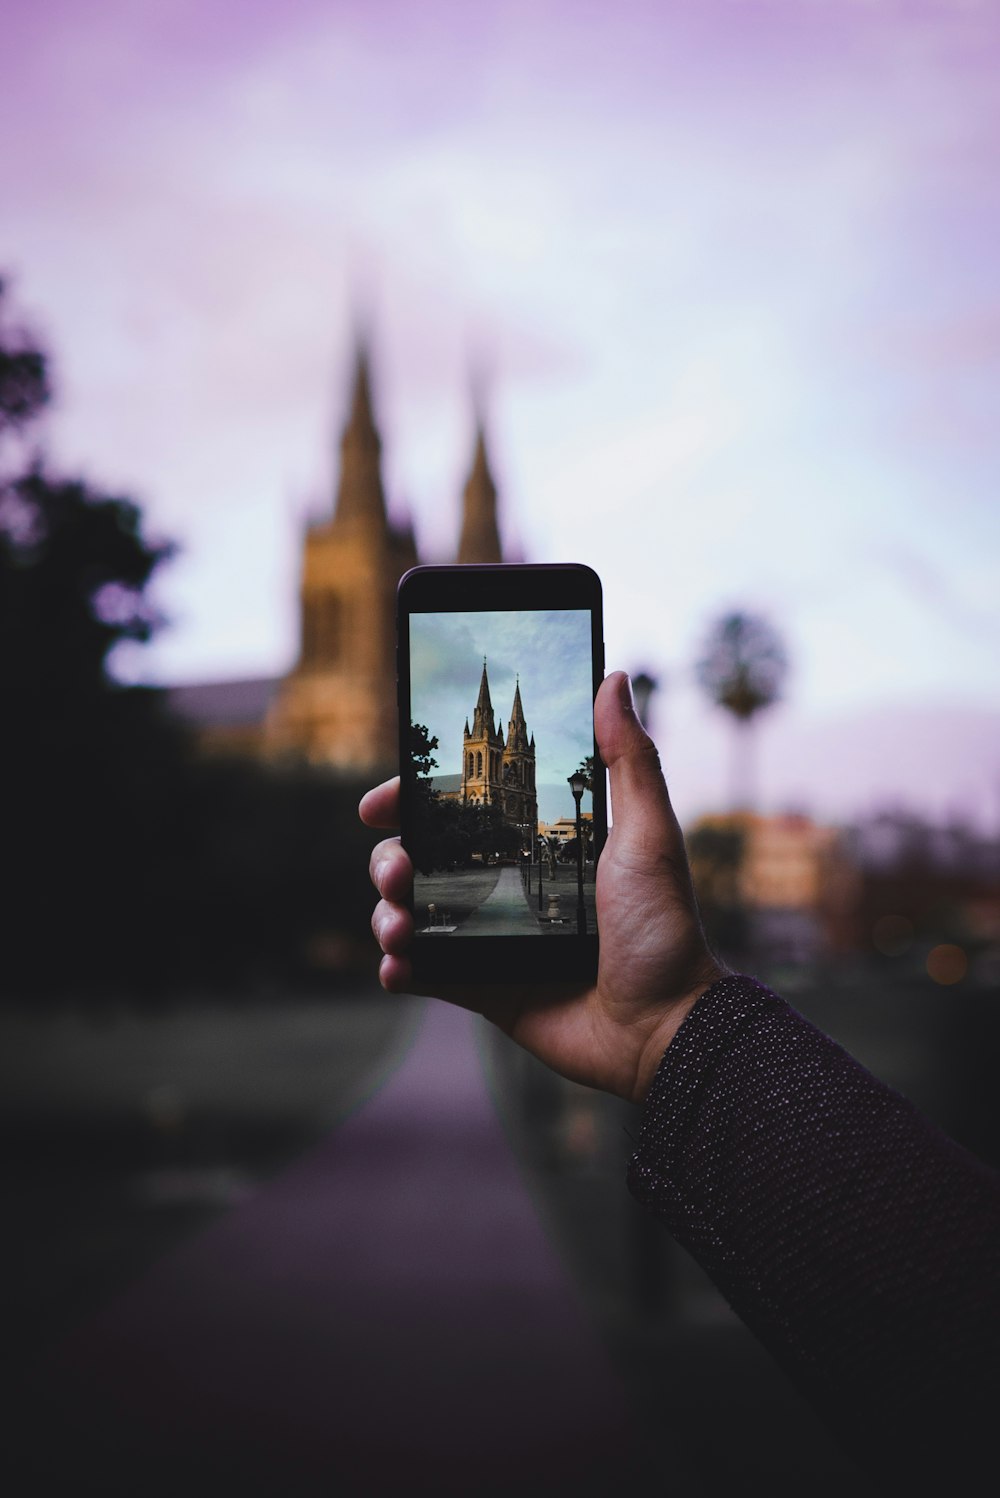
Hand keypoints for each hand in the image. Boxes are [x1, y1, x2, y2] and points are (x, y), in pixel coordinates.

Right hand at [359, 671, 724, 1104]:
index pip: (459, 810)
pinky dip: (398, 969)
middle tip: (397, 869)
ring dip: (386, 914)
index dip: (413, 801)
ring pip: (409, 914)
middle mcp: (504, 886)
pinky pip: (422, 975)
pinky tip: (398, 967)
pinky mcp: (482, 989)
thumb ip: (629, 756)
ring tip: (399, 925)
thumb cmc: (662, 927)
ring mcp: (489, 939)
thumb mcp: (648, 832)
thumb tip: (614, 678)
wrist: (665, 1027)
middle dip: (388, 859)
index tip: (383, 801)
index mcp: (533, 844)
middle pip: (419, 860)